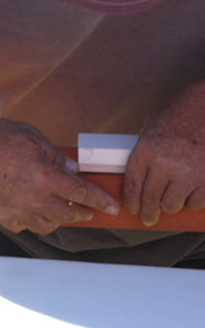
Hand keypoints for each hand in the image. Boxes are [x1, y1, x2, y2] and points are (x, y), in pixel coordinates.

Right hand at [0, 114, 120, 233]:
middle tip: (86, 207)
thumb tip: (72, 169)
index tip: (112, 207)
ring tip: (59, 209)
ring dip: (59, 218)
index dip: (100, 202)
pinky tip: (32, 210)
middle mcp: (32, 198)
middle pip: (68, 214)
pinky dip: (33, 221)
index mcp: (44, 176)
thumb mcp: (31, 136)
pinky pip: (24, 226)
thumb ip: (55, 155)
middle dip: (82, 212)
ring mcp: (15, 209)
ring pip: (48, 225)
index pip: (81, 195)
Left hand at [123, 84, 204, 226]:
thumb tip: (138, 173)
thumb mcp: (153, 124)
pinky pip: (196, 202)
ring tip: (170, 202)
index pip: (132, 183)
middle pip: (151, 198)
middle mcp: (166, 163)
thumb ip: (145, 150)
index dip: (131, 200)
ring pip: (173, 204)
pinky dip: (192, 202)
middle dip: (148, 212)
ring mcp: (189, 172)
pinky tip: (189, 195)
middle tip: (148, 218)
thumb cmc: (184, 109)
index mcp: (147, 148)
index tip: (132, 207)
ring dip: (171, 205)